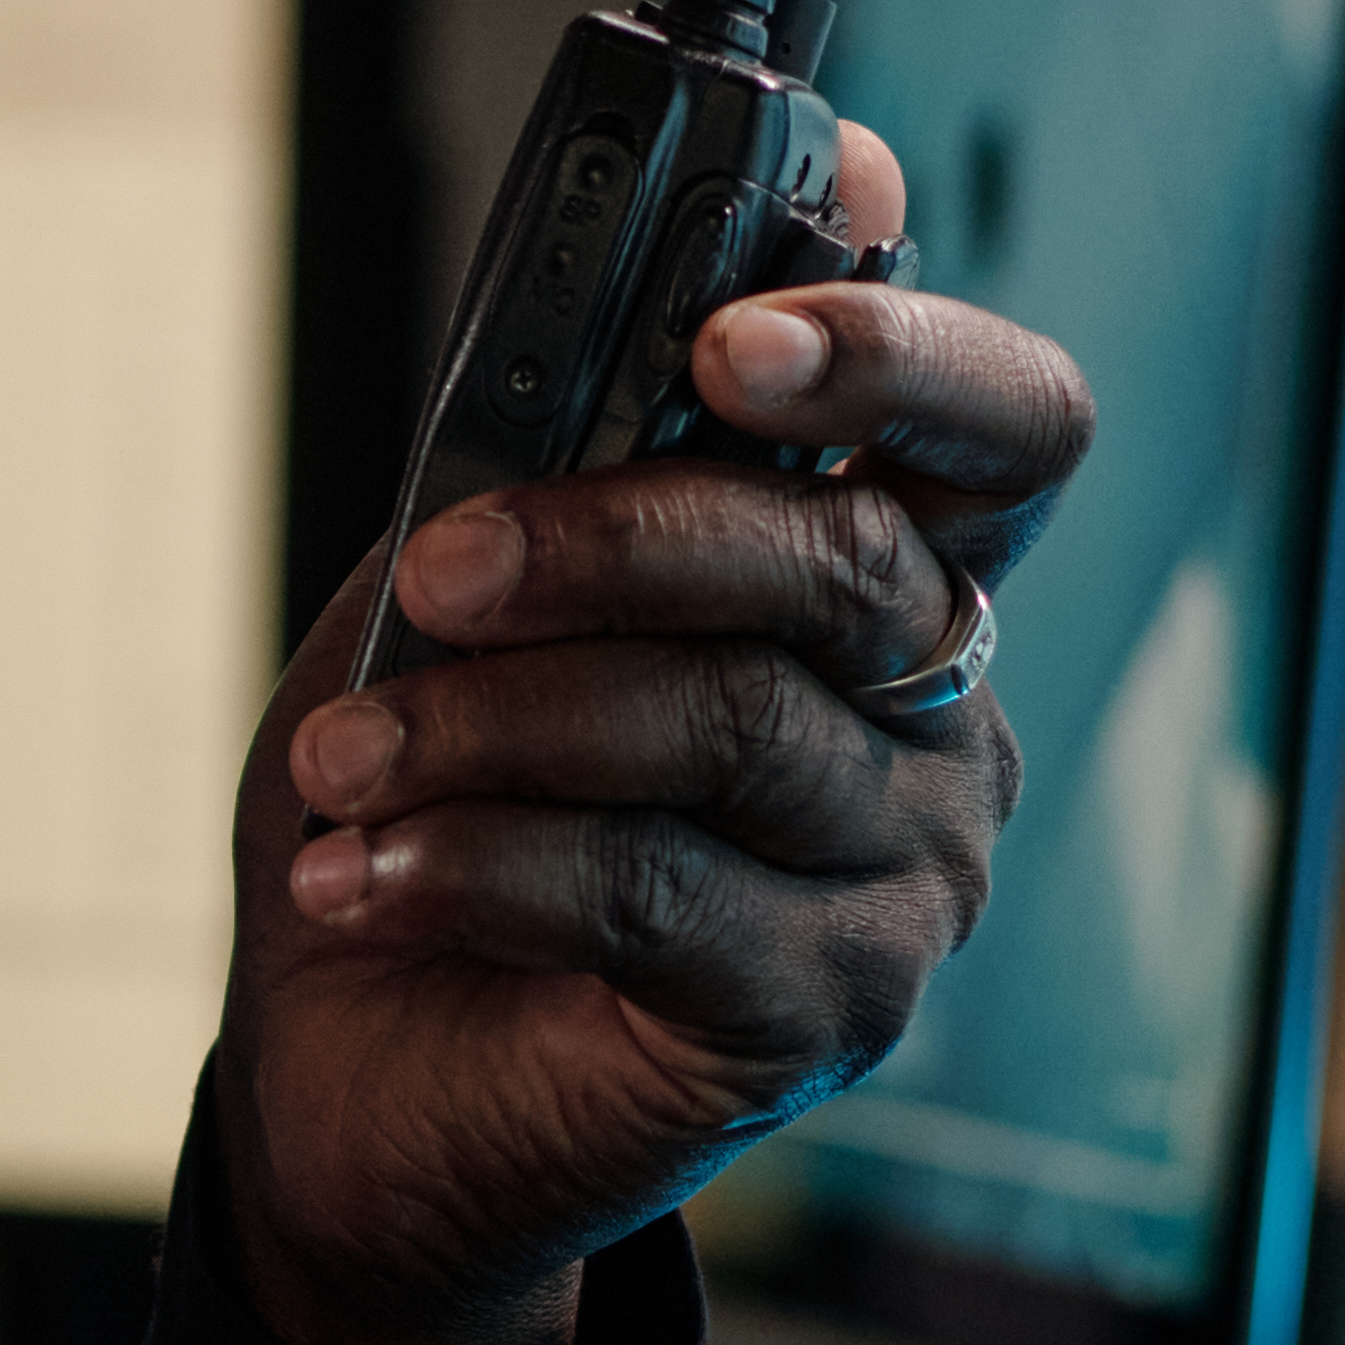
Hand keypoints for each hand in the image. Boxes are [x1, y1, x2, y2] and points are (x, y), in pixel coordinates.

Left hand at [224, 124, 1093, 1344]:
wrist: (363, 1080)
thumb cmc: (433, 800)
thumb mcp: (463, 591)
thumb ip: (555, 440)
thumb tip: (642, 265)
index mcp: (885, 570)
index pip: (1004, 429)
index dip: (896, 358)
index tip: (729, 341)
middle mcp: (939, 717)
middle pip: (848, 566)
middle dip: (615, 543)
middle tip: (444, 574)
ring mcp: (907, 872)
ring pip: (732, 727)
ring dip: (495, 726)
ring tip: (340, 761)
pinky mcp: (832, 1011)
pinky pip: (658, 890)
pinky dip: (477, 861)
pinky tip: (364, 872)